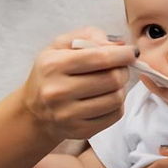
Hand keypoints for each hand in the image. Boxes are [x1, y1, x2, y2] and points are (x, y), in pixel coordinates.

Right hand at [21, 27, 136, 141]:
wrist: (34, 111)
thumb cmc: (52, 72)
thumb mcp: (61, 45)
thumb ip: (90, 36)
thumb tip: (119, 45)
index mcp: (53, 65)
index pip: (99, 58)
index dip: (122, 54)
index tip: (132, 52)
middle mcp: (58, 91)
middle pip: (112, 79)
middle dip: (123, 70)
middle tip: (120, 68)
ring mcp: (68, 114)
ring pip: (116, 98)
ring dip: (121, 88)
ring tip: (112, 84)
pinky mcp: (80, 131)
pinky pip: (115, 115)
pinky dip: (117, 105)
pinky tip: (106, 98)